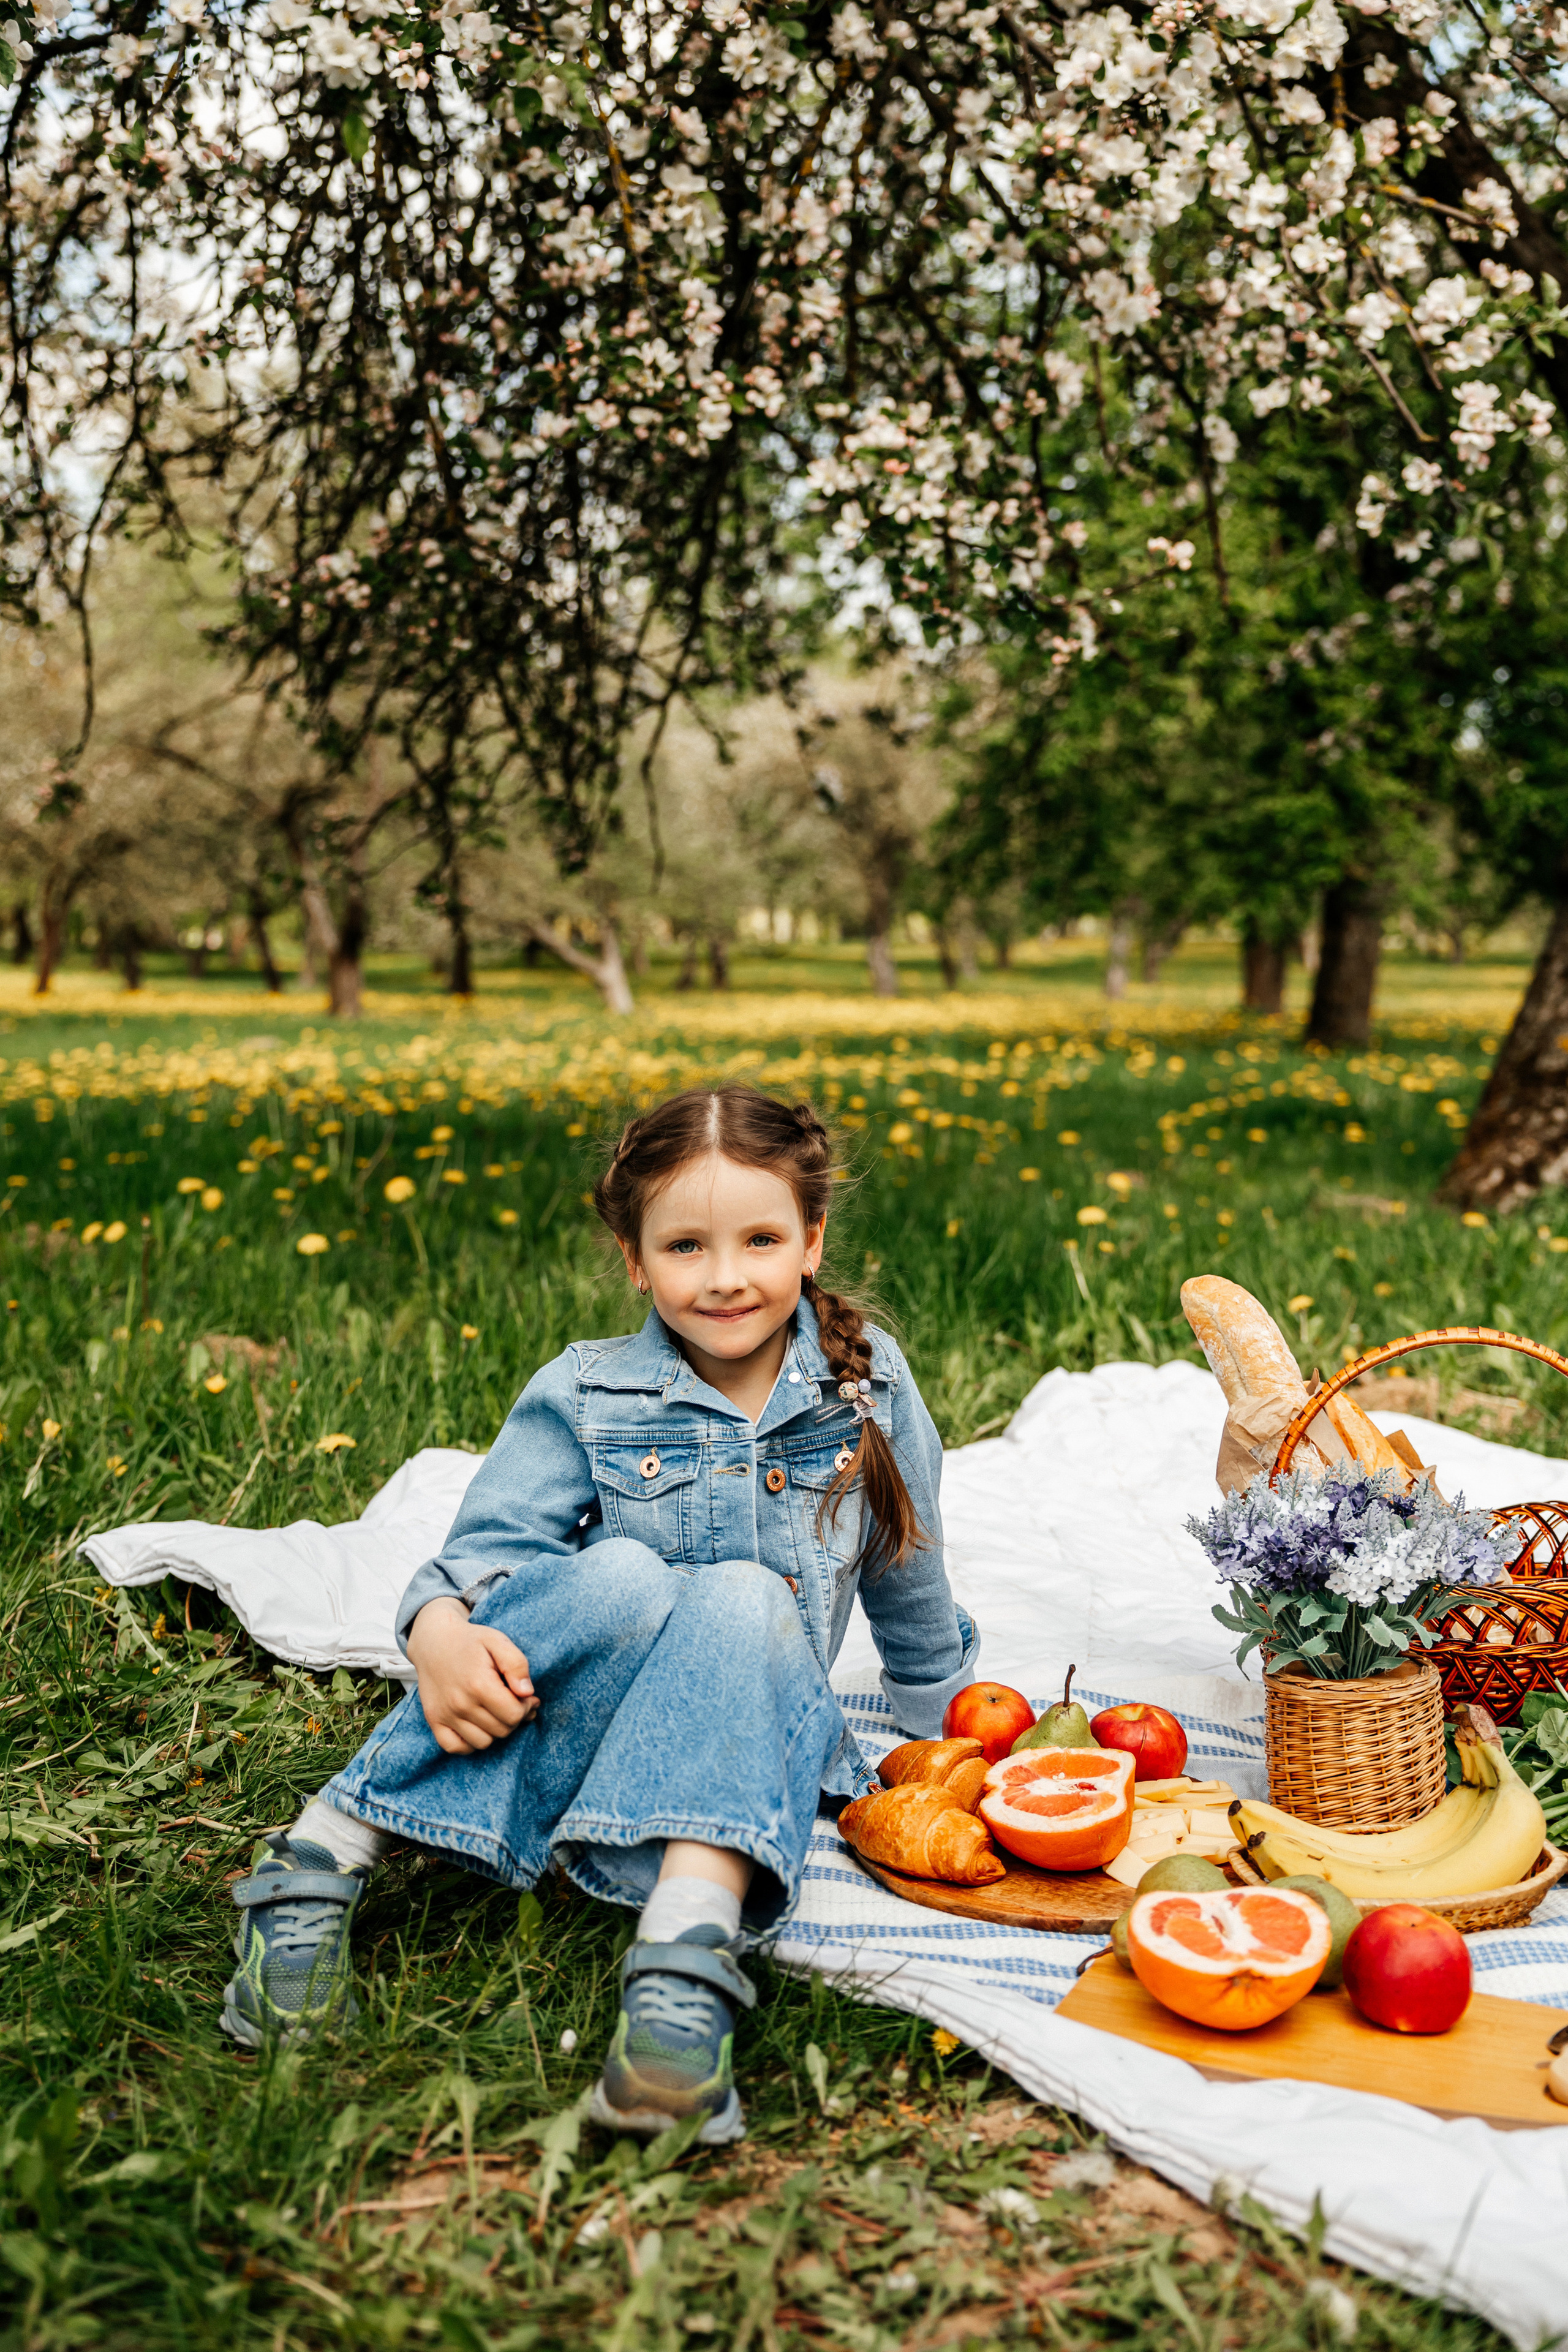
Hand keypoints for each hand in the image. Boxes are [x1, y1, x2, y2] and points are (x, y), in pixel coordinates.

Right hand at [406, 1598, 536, 1754]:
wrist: (434, 1641)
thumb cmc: (470, 1641)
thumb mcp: (498, 1641)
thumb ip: (517, 1665)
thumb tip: (527, 1693)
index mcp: (479, 1684)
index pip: (514, 1715)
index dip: (526, 1707)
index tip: (526, 1696)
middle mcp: (460, 1704)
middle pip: (501, 1730)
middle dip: (514, 1718)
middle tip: (513, 1701)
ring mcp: (445, 1714)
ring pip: (483, 1742)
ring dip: (495, 1730)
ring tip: (496, 1711)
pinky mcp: (434, 1720)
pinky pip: (456, 1747)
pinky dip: (470, 1742)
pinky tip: (477, 1724)